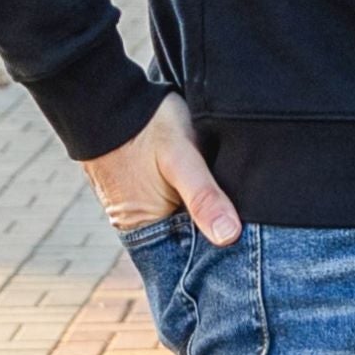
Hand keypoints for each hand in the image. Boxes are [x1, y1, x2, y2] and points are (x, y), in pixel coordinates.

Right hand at [78, 90, 243, 245]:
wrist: (106, 97)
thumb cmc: (145, 125)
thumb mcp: (181, 157)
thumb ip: (203, 196)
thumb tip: (230, 237)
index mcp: (144, 230)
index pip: (188, 257)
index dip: (218, 249)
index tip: (247, 245)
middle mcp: (134, 226)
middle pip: (182, 240)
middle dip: (210, 232)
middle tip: (244, 219)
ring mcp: (132, 207)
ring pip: (175, 221)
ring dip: (197, 214)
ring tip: (226, 200)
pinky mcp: (133, 188)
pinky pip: (165, 204)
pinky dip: (183, 199)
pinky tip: (204, 186)